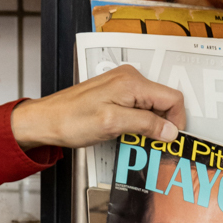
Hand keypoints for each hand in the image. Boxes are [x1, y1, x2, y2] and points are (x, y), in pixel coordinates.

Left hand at [10, 63, 185, 150]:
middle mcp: (130, 78)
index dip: (176, 121)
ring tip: (133, 138)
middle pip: (163, 102)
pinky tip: (125, 132)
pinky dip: (137, 122)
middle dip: (161, 124)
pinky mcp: (115, 93)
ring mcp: (122, 84)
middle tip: (149, 143)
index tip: (169, 140)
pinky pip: (138, 107)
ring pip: (151, 106)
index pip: (173, 98)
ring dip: (148, 125)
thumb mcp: (113, 124)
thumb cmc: (71, 120)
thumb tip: (171, 130)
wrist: (46, 120)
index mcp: (132, 82)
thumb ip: (145, 124)